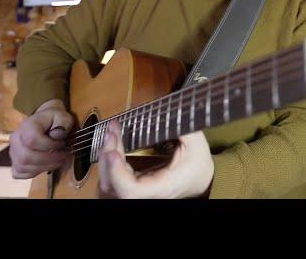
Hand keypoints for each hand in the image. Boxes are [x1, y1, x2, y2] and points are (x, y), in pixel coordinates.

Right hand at [9, 99, 74, 178]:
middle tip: (64, 155)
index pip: (32, 140)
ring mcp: (13, 152)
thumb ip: (62, 124)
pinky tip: (47, 165)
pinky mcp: (15, 162)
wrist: (45, 121)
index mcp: (26, 126)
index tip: (63, 143)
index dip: (50, 146)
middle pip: (26, 157)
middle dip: (49, 160)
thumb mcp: (63, 117)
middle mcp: (15, 139)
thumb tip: (56, 136)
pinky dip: (34, 172)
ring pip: (23, 166)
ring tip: (59, 160)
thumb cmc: (55, 119)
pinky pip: (20, 173)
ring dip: (44, 167)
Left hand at [98, 120, 214, 198]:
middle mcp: (145, 194)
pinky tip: (113, 142)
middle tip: (113, 130)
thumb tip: (168, 110)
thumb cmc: (198, 165)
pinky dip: (108, 160)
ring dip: (105, 156)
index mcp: (160, 187)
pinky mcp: (130, 186)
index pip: (130, 191)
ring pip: (108, 183)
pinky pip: (111, 178)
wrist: (200, 180)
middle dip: (108, 155)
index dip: (117, 173)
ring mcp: (135, 192)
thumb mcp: (197, 144)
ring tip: (112, 133)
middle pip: (112, 185)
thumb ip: (183, 128)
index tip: (113, 152)